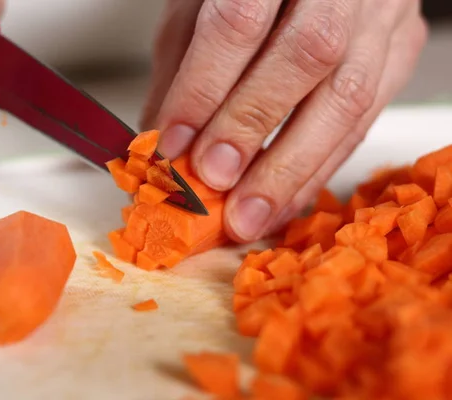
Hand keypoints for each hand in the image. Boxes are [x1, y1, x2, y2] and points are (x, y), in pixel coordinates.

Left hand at [141, 0, 426, 242]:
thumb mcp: (200, 5)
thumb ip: (182, 70)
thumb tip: (164, 147)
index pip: (241, 20)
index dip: (204, 88)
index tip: (173, 144)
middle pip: (308, 56)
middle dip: (254, 129)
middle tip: (215, 183)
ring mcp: (383, 14)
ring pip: (348, 98)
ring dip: (292, 169)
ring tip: (250, 216)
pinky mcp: (400, 49)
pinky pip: (365, 120)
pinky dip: (318, 168)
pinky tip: (284, 201)